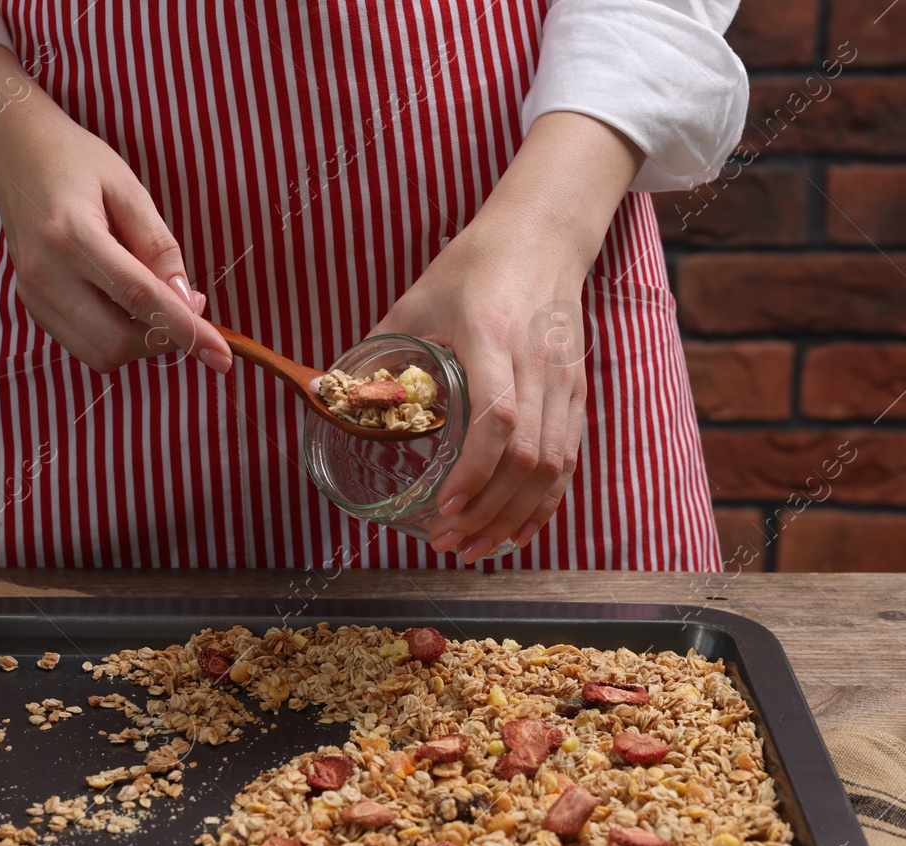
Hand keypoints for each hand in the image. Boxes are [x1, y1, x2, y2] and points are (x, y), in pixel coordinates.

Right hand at [0, 46, 229, 373]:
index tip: (222, 355)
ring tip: (153, 301)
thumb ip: (160, 248)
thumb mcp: (131, 190)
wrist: (16, 159)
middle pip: (118, 341)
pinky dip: (117, 338)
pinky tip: (125, 304)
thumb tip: (188, 304)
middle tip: (188, 307)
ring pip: (102, 355)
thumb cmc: (79, 166)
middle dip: (165, 339)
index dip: (186, 330)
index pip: (139, 298)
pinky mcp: (32, 307)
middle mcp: (45, 274)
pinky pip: (85, 346)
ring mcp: (33, 295)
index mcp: (71, 235)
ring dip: (142, 342)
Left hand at [373, 113, 645, 561]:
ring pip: (553, 466)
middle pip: (528, 457)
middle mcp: (537, 363)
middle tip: (448, 542)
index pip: (498, 417)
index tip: (446, 506)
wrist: (539, 237)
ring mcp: (564, 380)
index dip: (475, 471)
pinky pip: (568, 459)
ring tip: (475, 548)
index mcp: (493, 337)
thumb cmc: (470, 269)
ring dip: (514, 516)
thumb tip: (328, 398)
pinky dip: (544, 503)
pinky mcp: (577, 392)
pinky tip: (517, 530)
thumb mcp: (414, 301)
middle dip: (488, 511)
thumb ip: (375, 355)